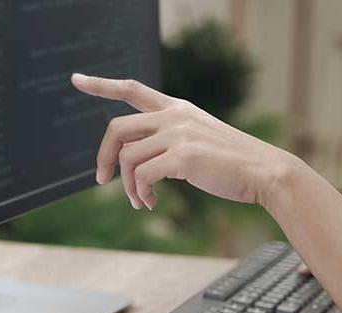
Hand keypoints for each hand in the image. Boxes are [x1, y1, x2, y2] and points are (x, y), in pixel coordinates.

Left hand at [71, 73, 301, 209]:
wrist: (264, 172)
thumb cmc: (231, 164)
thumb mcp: (197, 141)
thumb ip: (168, 142)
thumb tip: (136, 164)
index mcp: (176, 108)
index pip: (131, 89)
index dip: (101, 85)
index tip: (77, 80)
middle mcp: (174, 116)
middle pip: (116, 129)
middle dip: (103, 158)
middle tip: (101, 180)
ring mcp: (178, 134)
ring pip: (127, 158)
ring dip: (127, 186)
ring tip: (140, 200)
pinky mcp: (183, 157)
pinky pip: (142, 176)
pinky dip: (140, 193)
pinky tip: (151, 203)